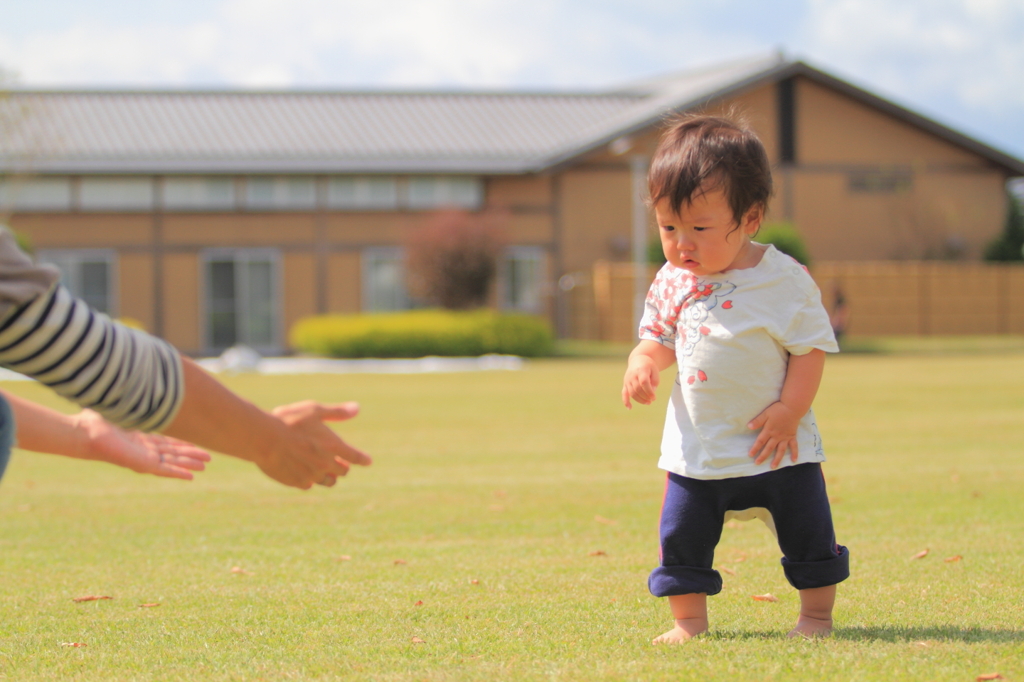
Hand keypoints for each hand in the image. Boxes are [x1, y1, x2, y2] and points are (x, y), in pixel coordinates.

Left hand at [73, 409, 210, 479]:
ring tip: (205, 465)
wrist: (85, 432)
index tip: (194, 445)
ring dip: (189, 464)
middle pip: (172, 453)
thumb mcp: (122, 408)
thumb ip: (133, 401)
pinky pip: (165, 470)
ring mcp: (143, 458)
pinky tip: (191, 476)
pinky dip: (178, 473)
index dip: (181, 444)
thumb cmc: (95, 420)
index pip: (165, 442)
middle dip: (190, 455)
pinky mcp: (142, 465)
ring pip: (172, 462)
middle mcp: (143, 449)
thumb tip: (139, 381)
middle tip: (207, 457)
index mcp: (139, 438)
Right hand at [254, 401, 371, 488]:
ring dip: (329, 477)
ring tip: (326, 472)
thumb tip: (357, 409)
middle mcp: (325, 463)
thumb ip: (337, 412)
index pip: (355, 456)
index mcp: (333, 446)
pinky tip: (305, 474)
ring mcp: (311, 474)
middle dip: (343, 467)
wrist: (264, 438)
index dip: (363, 459)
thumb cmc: (289, 421)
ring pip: (327, 481)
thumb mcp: (314, 410)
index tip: (368, 461)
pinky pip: (309, 484)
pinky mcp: (297, 482)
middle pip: (342, 471)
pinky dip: (309, 479)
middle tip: (341, 464)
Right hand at [622, 355, 660, 408]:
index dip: (649, 391)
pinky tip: (630, 408)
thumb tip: (652, 392)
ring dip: (640, 400)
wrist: (638, 360)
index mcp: (641, 370)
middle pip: (637, 389)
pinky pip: (624, 393)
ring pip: (632, 393)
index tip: (654, 397)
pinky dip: (626, 401)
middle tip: (652, 400)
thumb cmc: (649, 366)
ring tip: (648, 403)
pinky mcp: (625, 384)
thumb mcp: (655, 371)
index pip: (643, 382)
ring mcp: (627, 380)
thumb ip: (655, 381)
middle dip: (645, 396)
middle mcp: (632, 375)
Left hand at [747, 401, 801, 468]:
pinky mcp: (792, 436)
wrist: (792, 407)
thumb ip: (758, 421)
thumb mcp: (766, 414)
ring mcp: (785, 437)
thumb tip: (748, 426)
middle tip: (757, 463)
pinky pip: (794, 447)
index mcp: (769, 431)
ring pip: (780, 451)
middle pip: (769, 448)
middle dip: (763, 456)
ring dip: (777, 459)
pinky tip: (794, 460)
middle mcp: (777, 436)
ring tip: (773, 467)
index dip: (755, 448)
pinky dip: (794, 453)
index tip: (750, 455)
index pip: (760, 442)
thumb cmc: (778, 409)